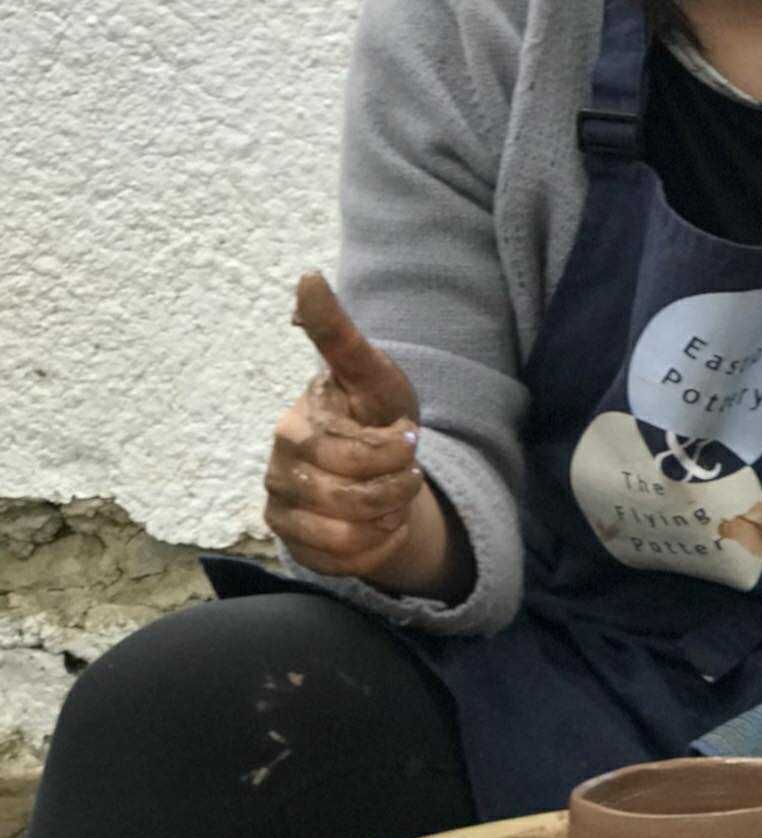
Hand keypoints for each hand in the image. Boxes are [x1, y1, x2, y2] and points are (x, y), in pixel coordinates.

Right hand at [263, 272, 426, 579]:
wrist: (383, 468)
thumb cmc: (375, 413)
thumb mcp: (372, 373)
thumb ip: (338, 333)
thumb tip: (307, 276)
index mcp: (294, 427)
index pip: (348, 453)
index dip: (391, 451)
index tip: (409, 436)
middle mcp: (278, 471)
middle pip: (350, 497)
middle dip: (396, 484)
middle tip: (407, 467)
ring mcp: (282, 511)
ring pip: (346, 533)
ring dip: (387, 514)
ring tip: (393, 493)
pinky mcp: (295, 547)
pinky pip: (342, 561)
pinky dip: (375, 544)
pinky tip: (379, 521)